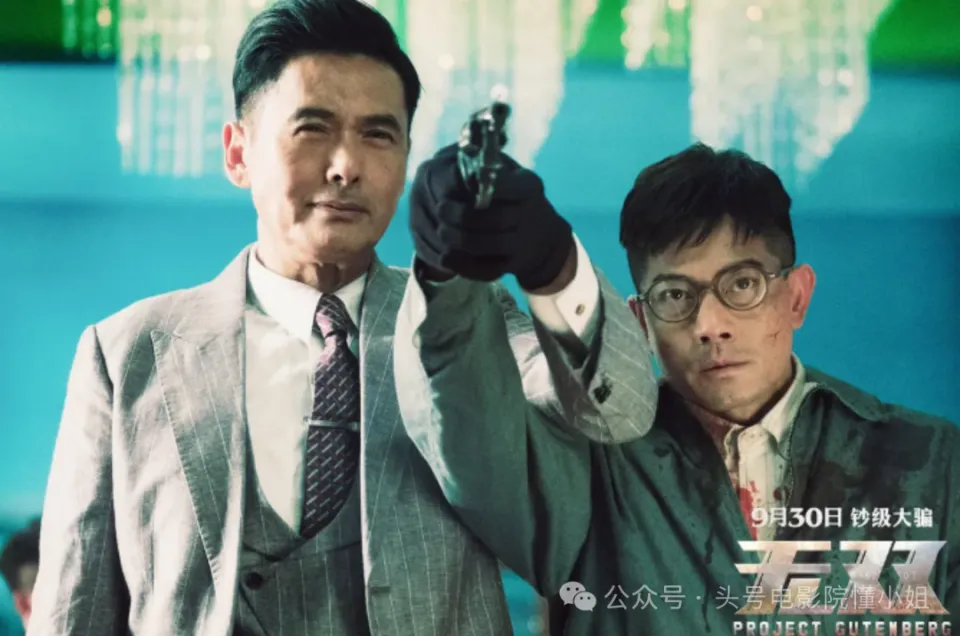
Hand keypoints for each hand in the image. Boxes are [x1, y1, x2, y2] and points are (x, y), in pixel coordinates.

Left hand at [409, 144, 573, 289]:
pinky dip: (463, 265)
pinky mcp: (514, 266)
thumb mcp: (511, 176)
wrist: (543, 237)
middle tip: (440, 210)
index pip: (505, 185)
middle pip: (494, 219)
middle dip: (462, 216)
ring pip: (487, 245)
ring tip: (441, 232)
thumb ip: (488, 169)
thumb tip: (456, 162)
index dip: (479, 185)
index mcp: (529, 187)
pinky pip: (486, 269)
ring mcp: (524, 243)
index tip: (458, 183)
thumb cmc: (516, 199)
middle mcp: (531, 215)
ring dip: (459, 239)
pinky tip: (445, 257)